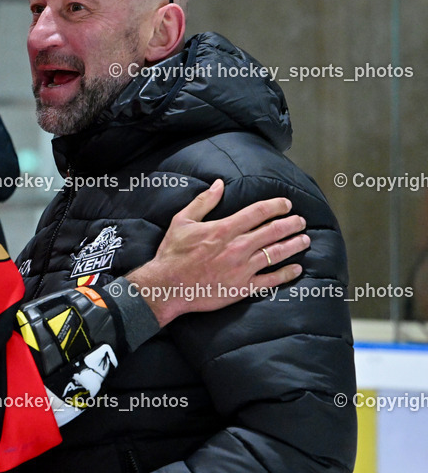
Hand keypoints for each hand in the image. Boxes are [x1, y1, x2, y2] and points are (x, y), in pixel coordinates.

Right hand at [127, 179, 307, 325]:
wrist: (168, 286)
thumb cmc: (173, 253)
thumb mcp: (182, 221)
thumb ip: (203, 201)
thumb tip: (219, 184)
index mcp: (224, 229)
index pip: (258, 212)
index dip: (276, 206)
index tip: (286, 204)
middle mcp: (237, 247)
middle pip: (272, 231)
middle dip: (290, 224)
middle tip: (300, 221)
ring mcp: (242, 269)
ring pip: (276, 253)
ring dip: (293, 245)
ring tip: (304, 240)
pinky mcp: (242, 288)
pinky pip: (271, 280)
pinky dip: (286, 274)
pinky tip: (296, 269)